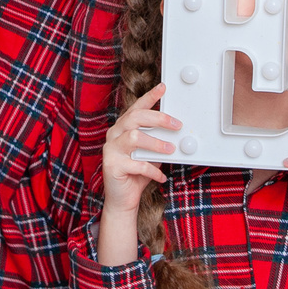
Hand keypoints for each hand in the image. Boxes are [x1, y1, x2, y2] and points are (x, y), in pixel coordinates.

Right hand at [99, 86, 178, 215]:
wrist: (122, 200)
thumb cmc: (136, 175)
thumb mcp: (149, 154)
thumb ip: (157, 141)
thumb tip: (176, 133)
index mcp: (123, 128)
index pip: (136, 108)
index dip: (149, 97)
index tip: (163, 88)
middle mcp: (114, 134)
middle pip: (135, 118)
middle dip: (159, 118)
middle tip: (177, 125)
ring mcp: (111, 149)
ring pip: (135, 137)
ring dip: (156, 143)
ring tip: (170, 150)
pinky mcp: (111, 165)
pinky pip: (136, 164)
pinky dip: (153, 170)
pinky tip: (160, 176)